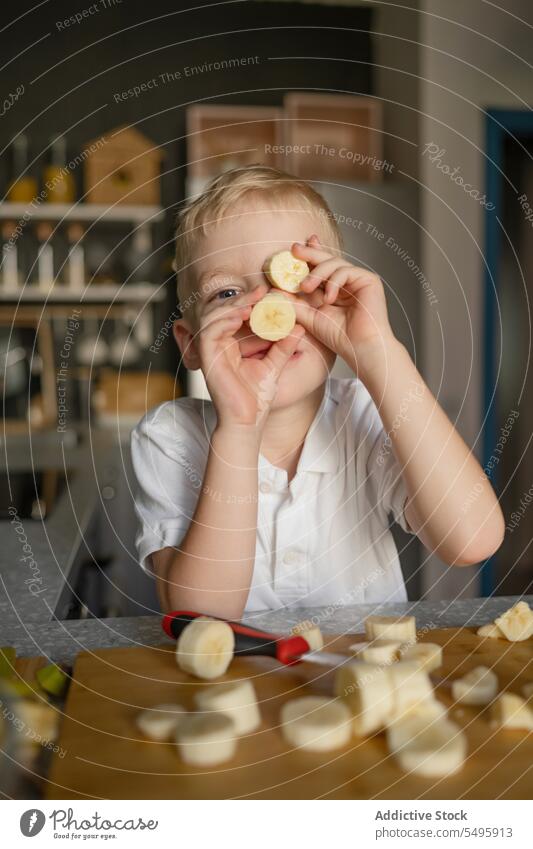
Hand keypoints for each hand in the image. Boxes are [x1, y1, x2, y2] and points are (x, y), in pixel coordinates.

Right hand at [197, 287, 304, 428]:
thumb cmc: (256, 398)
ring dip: (232, 305)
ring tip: (253, 301)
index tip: (268, 292)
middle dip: (242, 298)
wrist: (247, 422)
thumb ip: (283, 346)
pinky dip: (224, 320)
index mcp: (231, 344)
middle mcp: (218, 344)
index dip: (250, 301)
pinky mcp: (206, 358)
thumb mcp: (275, 365)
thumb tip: (299, 326)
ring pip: (213, 316)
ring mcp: (210, 350)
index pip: (236, 314)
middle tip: (262, 291)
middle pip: (223, 310)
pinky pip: (209, 331)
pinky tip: (242, 316)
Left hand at [291, 235, 396, 374]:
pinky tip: (329, 298)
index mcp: (333, 288)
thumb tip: (274, 290)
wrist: (361, 349)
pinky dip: (333, 282)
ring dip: (317, 273)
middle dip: (309, 253)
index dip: (309, 254)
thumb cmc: (340, 337)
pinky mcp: (368, 280)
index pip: (320, 267)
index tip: (294, 249)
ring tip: (305, 287)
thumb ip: (294, 303)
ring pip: (334, 263)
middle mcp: (347, 282)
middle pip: (327, 260)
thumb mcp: (309, 317)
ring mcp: (358, 280)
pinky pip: (346, 271)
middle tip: (294, 250)